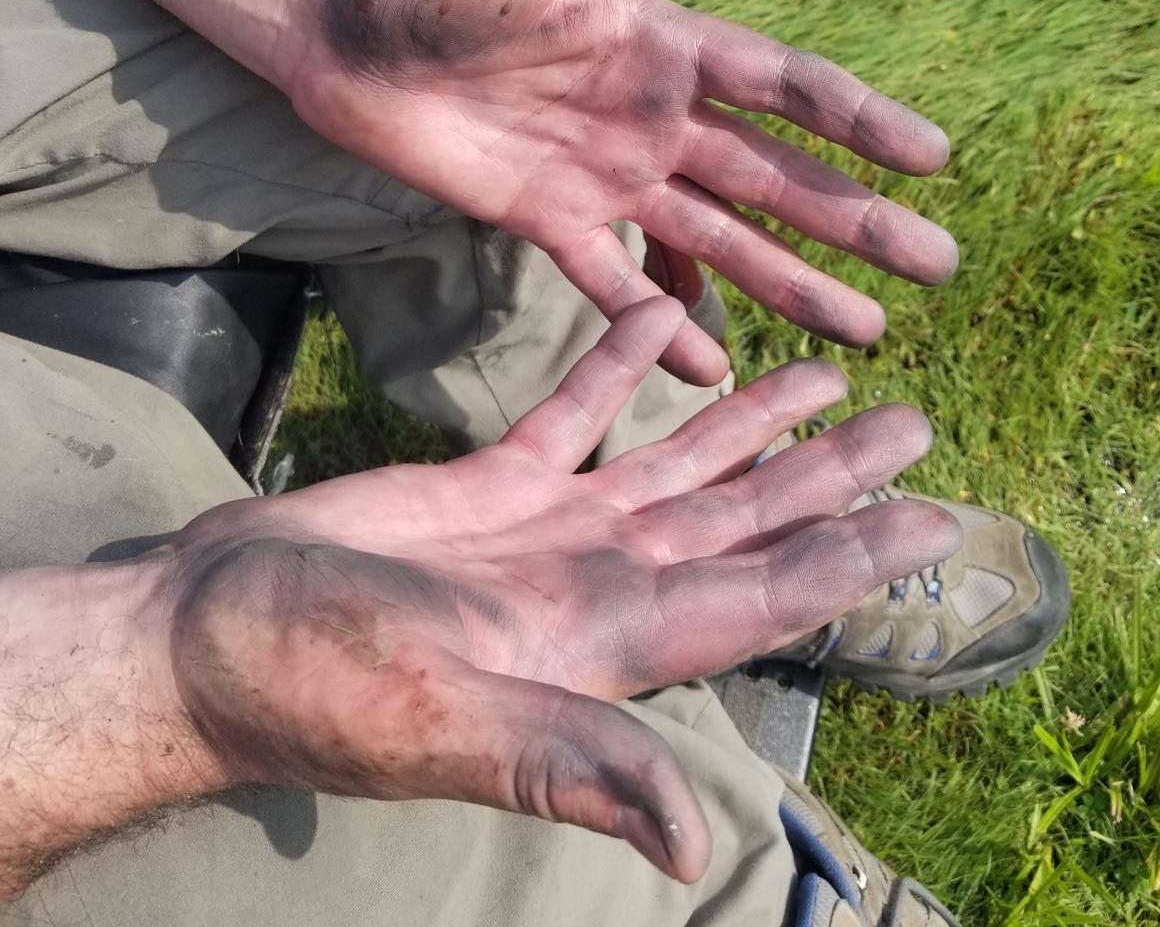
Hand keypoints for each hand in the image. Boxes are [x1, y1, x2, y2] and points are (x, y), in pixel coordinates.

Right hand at [164, 298, 961, 880]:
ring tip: (818, 375)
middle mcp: (597, 585)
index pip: (760, 597)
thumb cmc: (319, 685)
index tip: (931, 519)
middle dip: (828, 476)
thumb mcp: (447, 726)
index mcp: (606, 642)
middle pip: (741, 522)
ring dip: (746, 423)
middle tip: (912, 422)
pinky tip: (663, 325)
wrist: (215, 632)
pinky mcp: (491, 483)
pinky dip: (621, 370)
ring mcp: (547, 530)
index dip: (849, 561)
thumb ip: (571, 766)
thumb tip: (692, 847)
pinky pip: (578, 416)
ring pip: (674, 465)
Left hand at [289, 0, 957, 385]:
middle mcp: (653, 117)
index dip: (859, 121)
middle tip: (938, 267)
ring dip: (790, 284)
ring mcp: (606, 176)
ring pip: (717, 240)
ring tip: (864, 330)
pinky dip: (659, 327)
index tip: (936, 159)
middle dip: (856, 223)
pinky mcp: (545, 221)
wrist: (339, 24)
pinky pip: (614, 284)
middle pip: (776, 178)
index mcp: (664, 42)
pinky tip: (711, 368)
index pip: (784, 85)